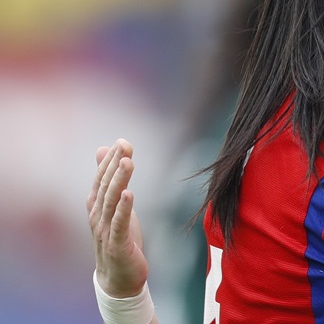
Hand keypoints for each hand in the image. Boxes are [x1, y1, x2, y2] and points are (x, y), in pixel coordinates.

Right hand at [86, 139, 147, 298]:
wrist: (118, 278)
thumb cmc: (118, 239)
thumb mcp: (114, 207)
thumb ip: (109, 180)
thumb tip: (103, 149)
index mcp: (97, 207)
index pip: (102, 179)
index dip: (110, 161)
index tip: (121, 142)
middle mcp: (97, 217)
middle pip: (105, 186)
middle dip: (115, 164)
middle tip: (124, 145)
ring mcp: (105, 231)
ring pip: (111, 201)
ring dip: (119, 180)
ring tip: (127, 162)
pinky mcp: (117, 244)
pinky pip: (119, 223)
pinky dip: (123, 208)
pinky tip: (129, 194)